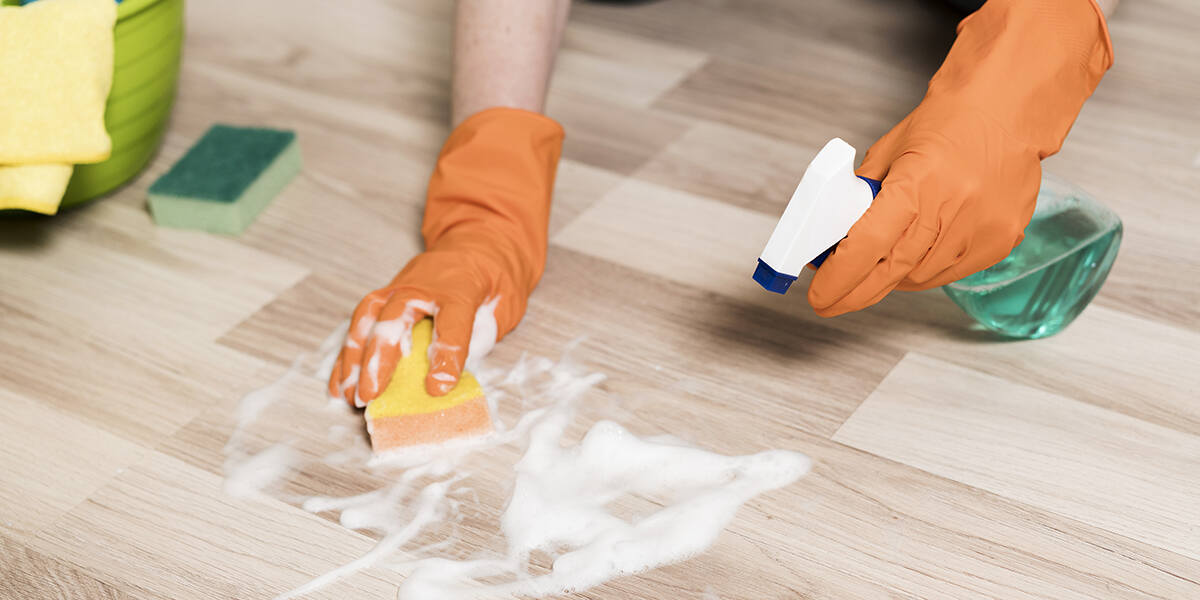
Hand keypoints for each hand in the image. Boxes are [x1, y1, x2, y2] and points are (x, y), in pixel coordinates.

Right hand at [329, 108, 563, 405]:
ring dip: (354, 359)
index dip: (445, 357)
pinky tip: (341, 382)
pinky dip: (348, 354)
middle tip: (370, 395)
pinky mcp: (384, 296)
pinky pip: (360, 324)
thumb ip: (483, 336)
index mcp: (461, 288)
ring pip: (368, 320)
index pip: (452, 324)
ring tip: (349, 394)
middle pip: (395, 319)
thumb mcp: (505, 305)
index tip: (437, 388)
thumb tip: (455, 372)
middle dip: (379, 360)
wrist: (477, 242)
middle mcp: (422, 286)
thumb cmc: (493, 281)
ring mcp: (398, 288)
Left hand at [808, 0, 1112, 316]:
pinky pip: (952, 273)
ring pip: (920, 278)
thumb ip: (861, 196)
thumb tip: (834, 237)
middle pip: (891, 272)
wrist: (1006, 110)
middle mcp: (952, 210)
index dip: (839, 278)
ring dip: (891, 280)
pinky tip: (913, 261)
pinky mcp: (1001, 240)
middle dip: (855, 292)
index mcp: (916, 184)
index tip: (819, 295)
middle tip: (832, 301)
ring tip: (875, 270)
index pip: (867, 246)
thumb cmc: (946, 124)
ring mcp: (981, 229)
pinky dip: (925, 273)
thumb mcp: (888, 153)